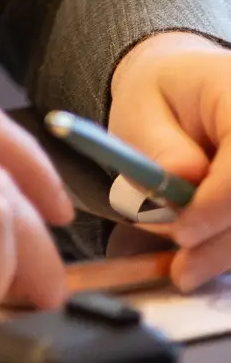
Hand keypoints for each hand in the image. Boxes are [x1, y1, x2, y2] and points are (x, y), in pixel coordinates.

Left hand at [110, 30, 230, 290]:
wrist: (178, 91)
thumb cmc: (157, 99)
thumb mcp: (141, 111)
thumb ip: (160, 146)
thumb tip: (182, 177)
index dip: (218, 202)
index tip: (182, 232)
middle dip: (222, 240)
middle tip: (182, 270)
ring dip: (227, 251)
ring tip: (186, 271)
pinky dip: (229, 249)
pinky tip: (201, 261)